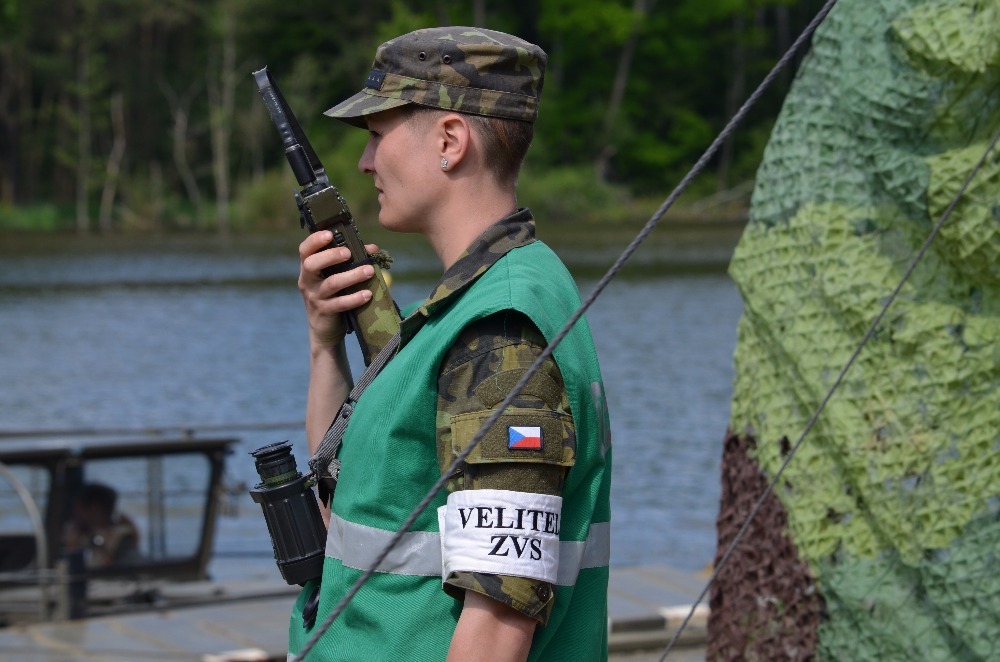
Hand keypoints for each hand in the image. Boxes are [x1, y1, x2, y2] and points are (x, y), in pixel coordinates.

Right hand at [298, 231, 377, 351]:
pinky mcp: (325, 312)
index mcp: (308, 269)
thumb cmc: (333, 296)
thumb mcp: (336, 277)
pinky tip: (367, 294)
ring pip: (331, 284)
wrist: (325, 329)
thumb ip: (349, 261)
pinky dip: (354, 298)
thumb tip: (372, 249)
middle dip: (331, 256)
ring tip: (369, 271)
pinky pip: (340, 304)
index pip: (305, 250)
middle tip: (349, 253)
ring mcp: (315, 297)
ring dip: (351, 276)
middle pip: (312, 264)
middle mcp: (308, 281)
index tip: (330, 234)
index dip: (315, 240)